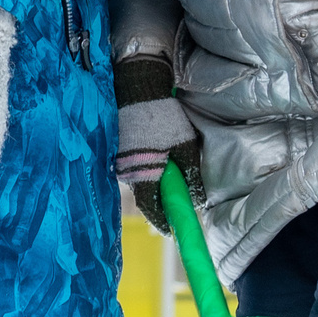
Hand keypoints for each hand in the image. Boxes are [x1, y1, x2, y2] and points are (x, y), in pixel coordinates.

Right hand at [115, 87, 201, 235]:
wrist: (136, 87)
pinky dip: (148, 170)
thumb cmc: (162, 117)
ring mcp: (121, 161)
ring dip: (155, 184)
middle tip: (177, 203)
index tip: (174, 229)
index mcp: (143, 174)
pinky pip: (135, 168)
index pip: (151, 208)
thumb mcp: (184, 146)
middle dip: (161, 203)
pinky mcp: (120, 149)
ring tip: (171, 178)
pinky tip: (159, 161)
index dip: (163, 221)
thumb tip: (197, 198)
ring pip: (140, 181)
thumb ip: (190, 174)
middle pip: (145, 196)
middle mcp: (127, 172)